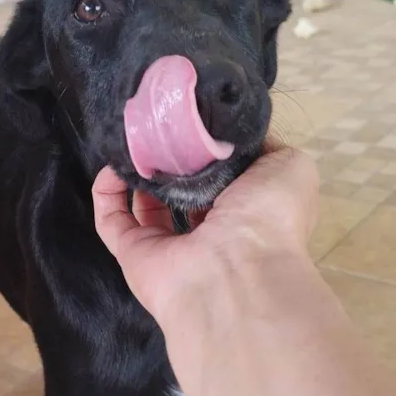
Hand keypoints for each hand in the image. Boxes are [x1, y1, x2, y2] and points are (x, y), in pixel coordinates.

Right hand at [91, 143, 319, 322]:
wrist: (236, 270)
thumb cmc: (268, 216)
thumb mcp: (289, 168)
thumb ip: (266, 147)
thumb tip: (236, 137)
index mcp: (243, 214)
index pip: (220, 181)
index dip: (206, 154)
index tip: (192, 126)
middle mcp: (205, 232)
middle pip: (179, 192)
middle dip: (169, 161)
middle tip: (158, 130)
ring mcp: (166, 246)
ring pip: (143, 206)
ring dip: (136, 174)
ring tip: (133, 142)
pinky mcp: (132, 253)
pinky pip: (111, 220)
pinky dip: (105, 192)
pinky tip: (110, 165)